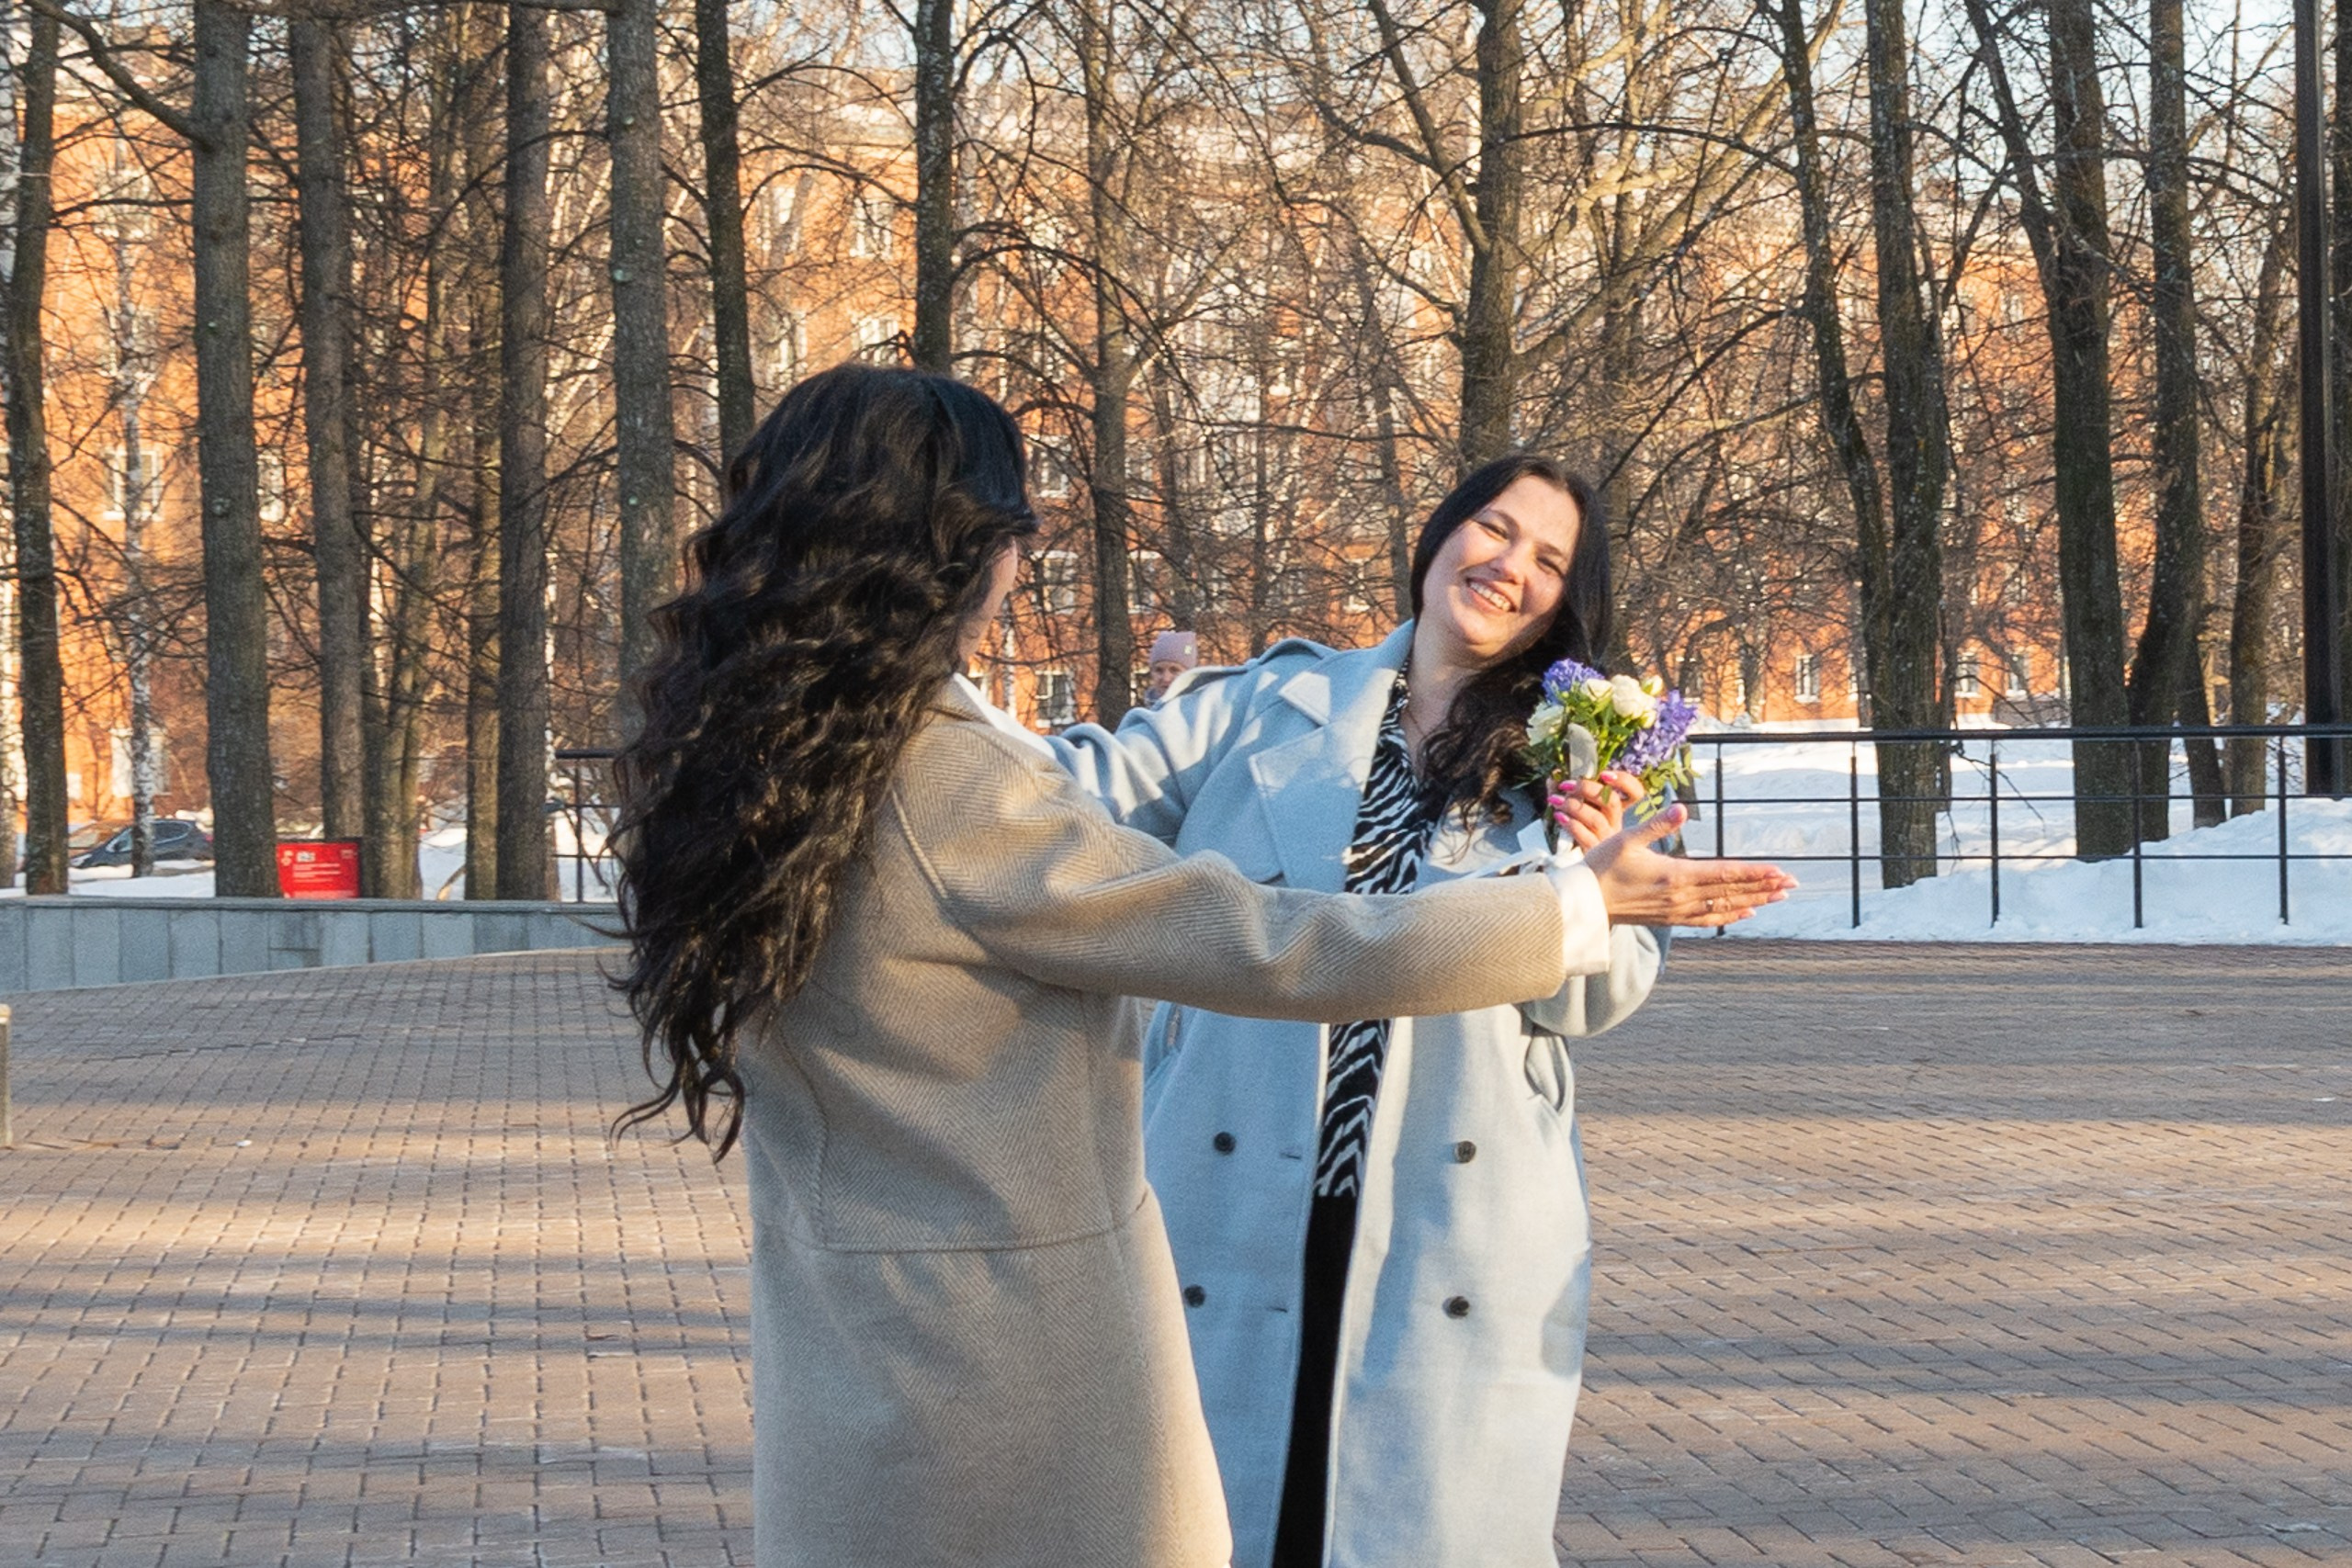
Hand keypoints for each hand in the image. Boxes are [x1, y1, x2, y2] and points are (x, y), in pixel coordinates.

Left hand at [1548, 770, 1644, 851]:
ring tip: (1556, 801)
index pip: (1635, 792)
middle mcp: (1616, 822)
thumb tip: (1554, 778)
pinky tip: (1559, 817)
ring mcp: (1607, 838)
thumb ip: (1570, 792)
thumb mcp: (1581, 807)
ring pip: (1597, 819)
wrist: (1581, 859)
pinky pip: (1585, 837)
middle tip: (1567, 785)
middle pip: (1612, 802)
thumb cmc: (1581, 826)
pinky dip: (1571, 824)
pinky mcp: (1595, 851)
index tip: (1604, 774)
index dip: (1624, 781)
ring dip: (1574, 806)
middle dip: (1588, 789)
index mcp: (1618, 809)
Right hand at [1579, 803, 1796, 927]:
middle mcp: (1681, 897)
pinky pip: (1707, 919)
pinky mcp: (1670, 918)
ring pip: (1725, 907)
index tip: (1779, 871)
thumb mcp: (1625, 839)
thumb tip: (1682, 808)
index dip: (1754, 872)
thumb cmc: (1601, 867)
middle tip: (1792, 884)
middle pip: (1732, 891)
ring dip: (1753, 901)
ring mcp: (1676, 911)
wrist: (1582, 904)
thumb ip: (1657, 824)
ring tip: (1778, 897)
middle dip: (1764, 887)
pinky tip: (1745, 914)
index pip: (1725, 873)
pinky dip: (1729, 916)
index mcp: (1674, 875)